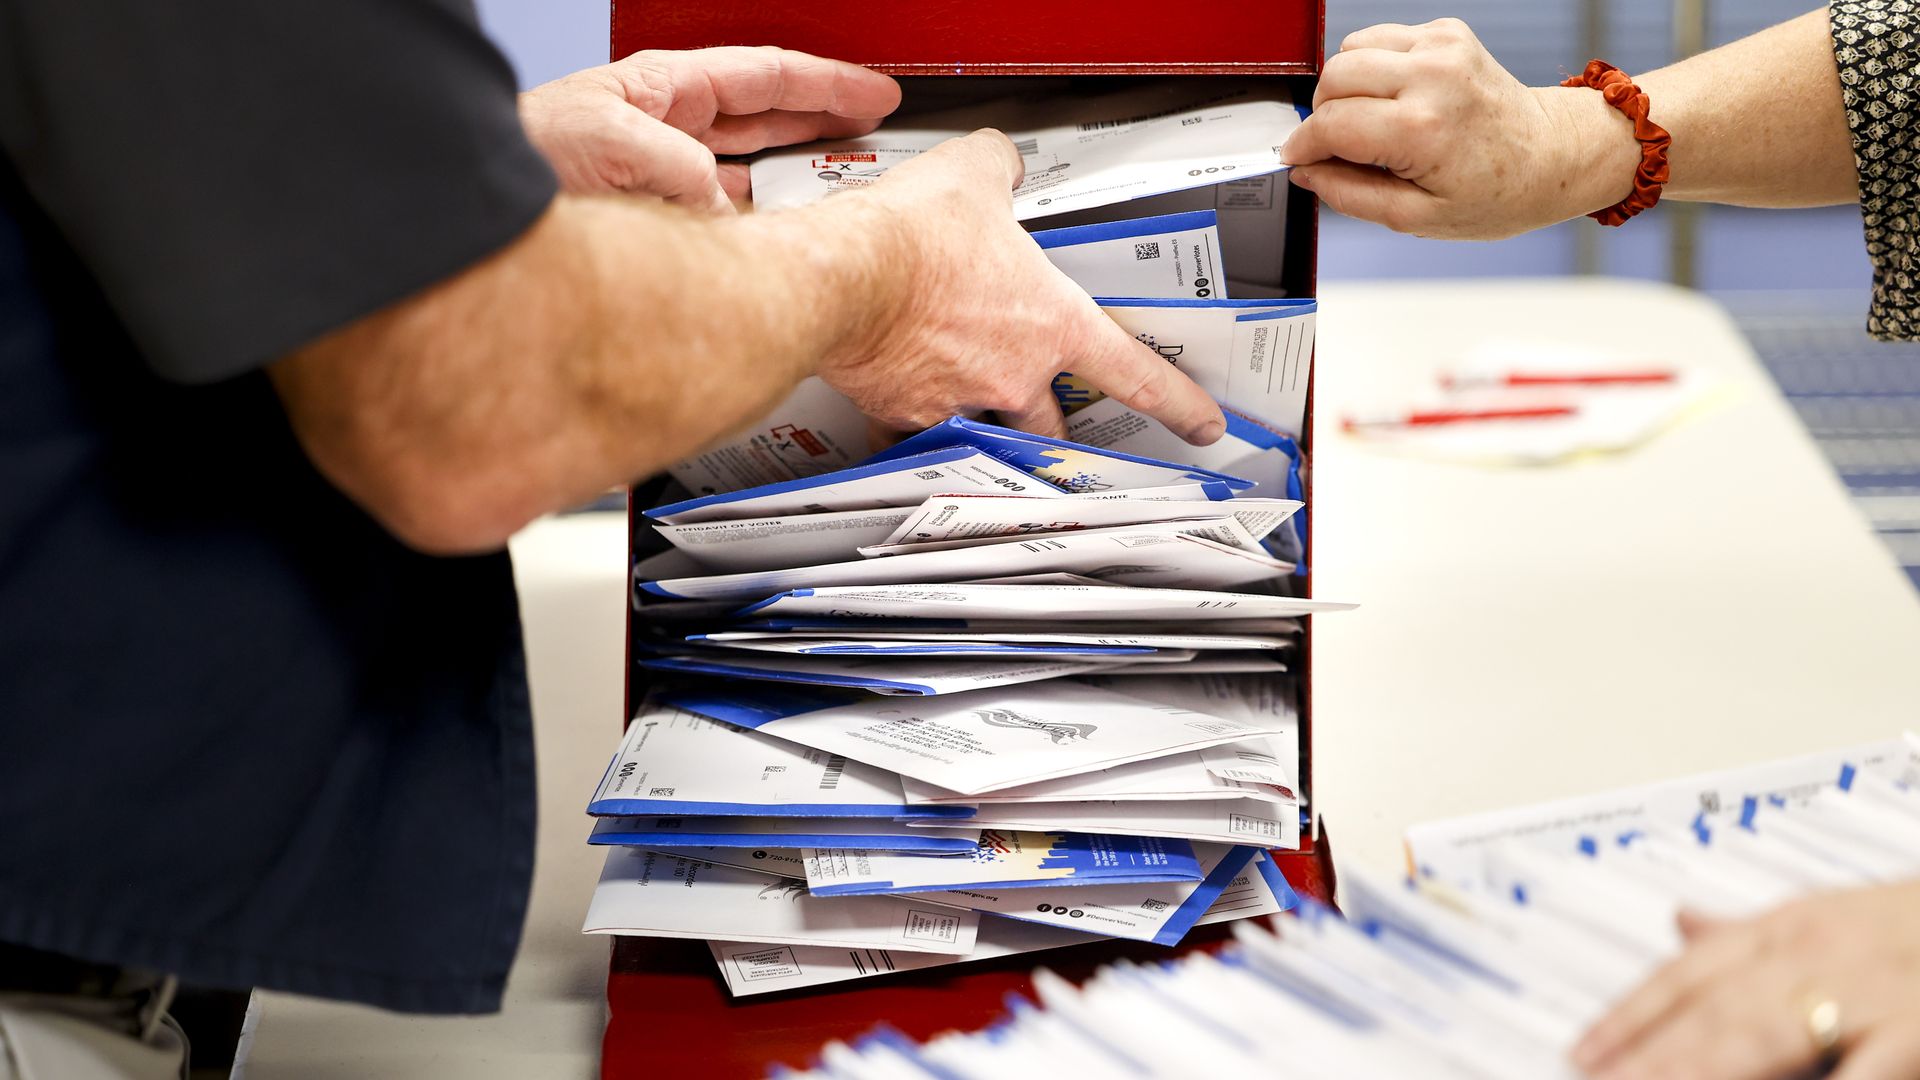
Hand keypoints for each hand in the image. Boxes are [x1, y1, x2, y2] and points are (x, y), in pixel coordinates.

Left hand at [519, 46, 900, 212]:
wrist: (473, 220)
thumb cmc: (519, 157)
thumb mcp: (605, 140)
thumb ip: (678, 168)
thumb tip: (722, 210)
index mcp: (663, 90)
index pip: (764, 76)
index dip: (827, 83)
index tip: (876, 94)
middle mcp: (667, 129)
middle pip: (767, 117)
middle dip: (824, 120)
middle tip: (876, 130)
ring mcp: (663, 176)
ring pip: (751, 170)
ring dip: (797, 177)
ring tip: (842, 183)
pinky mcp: (654, 224)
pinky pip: (723, 223)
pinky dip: (757, 230)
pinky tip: (778, 240)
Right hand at [818, 130, 1225, 443]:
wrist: (841, 278)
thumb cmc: (911, 238)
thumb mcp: (973, 176)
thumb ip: (999, 170)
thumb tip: (998, 165)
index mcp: (1051, 324)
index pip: (1135, 374)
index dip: (1177, 404)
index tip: (1199, 426)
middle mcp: (1011, 374)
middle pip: (1053, 424)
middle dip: (1055, 426)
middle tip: (1053, 421)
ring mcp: (957, 400)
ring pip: (985, 434)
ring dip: (984, 427)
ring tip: (970, 414)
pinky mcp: (902, 412)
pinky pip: (912, 433)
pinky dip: (908, 422)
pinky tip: (898, 403)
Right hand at [1281, 19, 1638, 238]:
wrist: (1551, 155)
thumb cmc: (1497, 192)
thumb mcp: (1415, 217)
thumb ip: (1349, 194)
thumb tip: (1307, 173)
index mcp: (1422, 128)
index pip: (1330, 124)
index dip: (1303, 145)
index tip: (1297, 158)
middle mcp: (1432, 77)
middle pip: (1333, 77)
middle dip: (1322, 114)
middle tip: (1336, 146)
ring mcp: (1442, 47)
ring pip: (1351, 50)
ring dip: (1345, 86)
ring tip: (1368, 121)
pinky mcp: (1448, 32)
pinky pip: (1380, 39)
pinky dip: (1373, 68)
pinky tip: (1393, 98)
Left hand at [1573, 881, 1919, 1079]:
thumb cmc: (1915, 926)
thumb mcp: (1831, 918)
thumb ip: (1750, 934)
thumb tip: (1680, 922)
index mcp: (1788, 928)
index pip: (1688, 973)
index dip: (1630, 1015)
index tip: (1582, 1052)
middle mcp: (1819, 954)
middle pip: (1715, 1010)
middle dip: (1652, 1054)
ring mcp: (1872, 991)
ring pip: (1768, 1033)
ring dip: (1705, 1066)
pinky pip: (1870, 1064)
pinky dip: (1836, 1079)